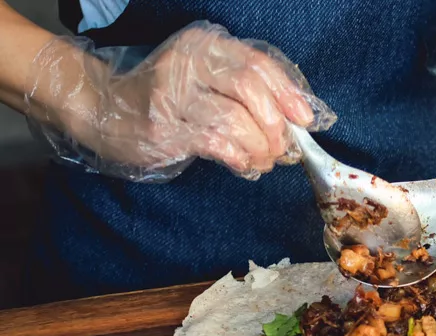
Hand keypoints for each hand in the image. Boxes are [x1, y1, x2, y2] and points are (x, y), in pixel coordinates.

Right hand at [26, 21, 335, 180]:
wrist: (105, 110)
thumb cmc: (170, 98)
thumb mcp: (208, 80)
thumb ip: (250, 90)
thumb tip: (300, 118)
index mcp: (205, 46)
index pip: (258, 64)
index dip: (288, 94)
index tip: (304, 120)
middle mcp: (188, 64)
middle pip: (249, 89)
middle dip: (274, 126)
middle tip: (281, 148)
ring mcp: (172, 95)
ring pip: (235, 121)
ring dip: (260, 148)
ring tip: (263, 160)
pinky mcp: (164, 129)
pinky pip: (217, 145)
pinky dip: (240, 159)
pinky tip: (244, 165)